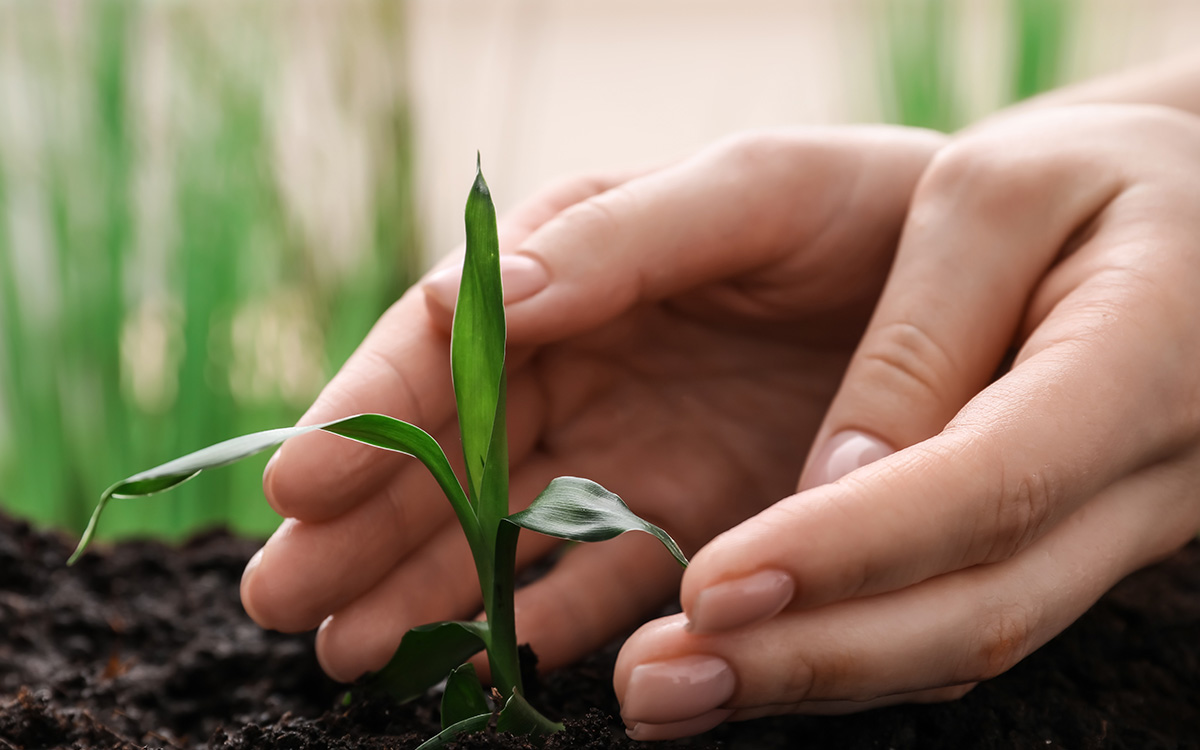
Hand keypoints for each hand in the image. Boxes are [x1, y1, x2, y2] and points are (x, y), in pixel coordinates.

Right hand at [237, 126, 942, 682]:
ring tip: (343, 651)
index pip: (444, 346)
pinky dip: (550, 626)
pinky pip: (608, 586)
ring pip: (503, 533)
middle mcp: (586, 373)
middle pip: (448, 456)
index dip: (370, 410)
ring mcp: (634, 458)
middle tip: (276, 596)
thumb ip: (617, 242)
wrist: (986, 286)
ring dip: (423, 590)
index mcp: (576, 276)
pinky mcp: (694, 527)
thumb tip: (481, 299)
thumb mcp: (745, 192)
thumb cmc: (859, 210)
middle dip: (360, 525)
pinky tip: (488, 662)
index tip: (300, 479)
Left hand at [614, 105, 1199, 738]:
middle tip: (656, 682)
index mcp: (1141, 362)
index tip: (710, 588)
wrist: (1191, 226)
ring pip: (961, 642)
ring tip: (666, 693)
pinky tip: (743, 661)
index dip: (849, 547)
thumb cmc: (1089, 180)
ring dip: (808, 680)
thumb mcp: (998, 195)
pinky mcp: (1057, 550)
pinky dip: (842, 654)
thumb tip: (833, 479)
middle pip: (975, 607)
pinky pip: (953, 626)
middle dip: (808, 655)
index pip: (990, 484)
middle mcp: (1143, 479)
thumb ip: (921, 329)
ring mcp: (1109, 533)